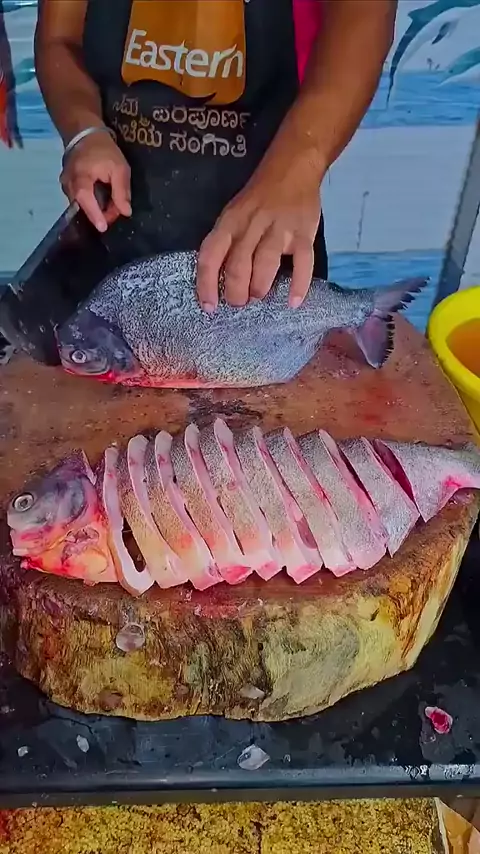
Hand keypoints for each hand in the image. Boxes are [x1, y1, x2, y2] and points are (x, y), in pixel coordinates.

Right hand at [60, 131, 131, 231]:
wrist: (85, 133)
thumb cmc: (104, 150)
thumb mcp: (119, 168)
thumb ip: (121, 191)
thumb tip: (125, 212)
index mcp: (80, 177)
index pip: (85, 200)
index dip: (94, 215)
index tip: (103, 228)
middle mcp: (68, 183)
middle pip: (83, 206)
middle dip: (100, 214)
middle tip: (116, 213)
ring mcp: (65, 185)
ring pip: (81, 205)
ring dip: (96, 209)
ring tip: (111, 206)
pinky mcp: (67, 185)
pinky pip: (79, 200)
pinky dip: (91, 203)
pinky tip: (102, 201)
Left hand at [196, 158, 321, 311]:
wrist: (293, 167)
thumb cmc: (258, 197)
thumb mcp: (233, 213)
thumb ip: (227, 243)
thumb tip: (219, 282)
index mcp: (230, 222)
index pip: (211, 255)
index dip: (206, 284)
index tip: (209, 307)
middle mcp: (252, 225)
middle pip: (238, 265)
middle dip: (236, 292)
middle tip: (239, 302)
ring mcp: (280, 229)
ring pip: (265, 264)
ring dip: (259, 288)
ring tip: (258, 295)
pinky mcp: (304, 233)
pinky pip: (302, 262)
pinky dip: (299, 285)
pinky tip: (293, 302)